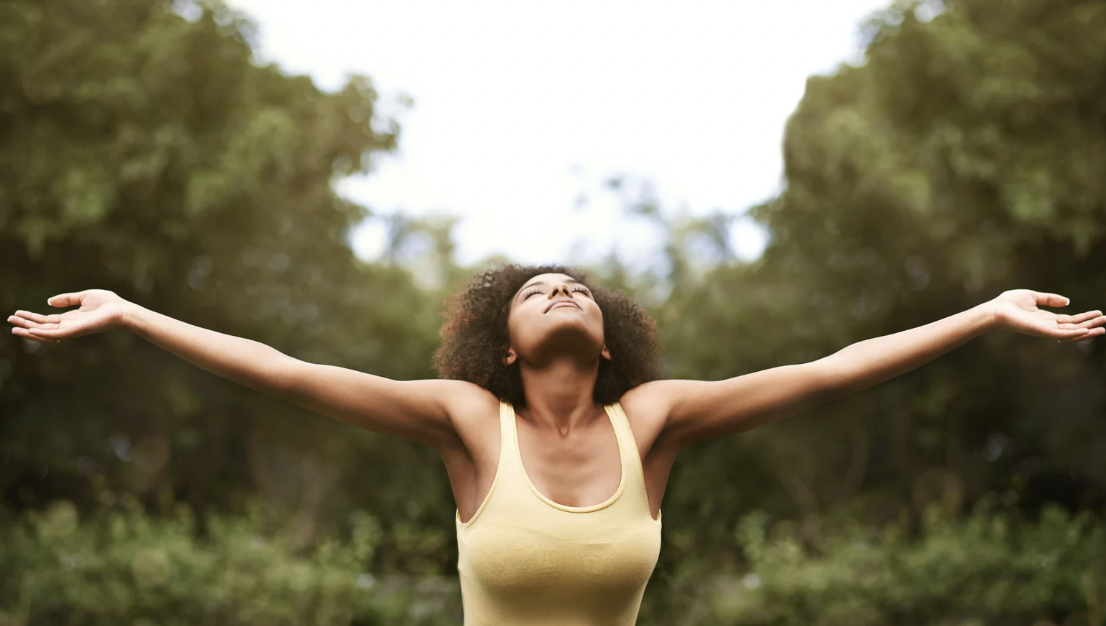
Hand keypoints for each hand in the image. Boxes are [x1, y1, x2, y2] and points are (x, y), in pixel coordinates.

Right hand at [8, 290, 130, 343]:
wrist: (122, 310)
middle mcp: (69, 326)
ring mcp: (71, 330)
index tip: (17, 313)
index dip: (31, 317)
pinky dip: (42, 333)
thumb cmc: (108, 303)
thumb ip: (66, 299)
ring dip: (29, 329)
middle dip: (25, 324)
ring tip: (14, 327)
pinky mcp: (75, 331)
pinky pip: (55, 334)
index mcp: (70, 318)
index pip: (46, 320)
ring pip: (45, 332)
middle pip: (42, 326)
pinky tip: (30, 330)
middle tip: (9, 320)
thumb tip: (49, 301)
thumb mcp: (83, 297)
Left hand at [986, 290, 1105, 342]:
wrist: (995, 310)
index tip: (1099, 313)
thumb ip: (1050, 299)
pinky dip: (1074, 333)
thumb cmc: (1008, 303)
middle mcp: (1048, 326)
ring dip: (1087, 330)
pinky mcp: (1041, 331)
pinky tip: (1086, 330)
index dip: (1084, 317)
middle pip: (1074, 326)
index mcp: (1046, 318)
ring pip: (1071, 332)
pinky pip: (1061, 334)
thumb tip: (1068, 301)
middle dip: (1090, 324)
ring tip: (1103, 328)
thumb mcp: (1033, 296)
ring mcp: (1045, 330)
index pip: (1069, 319)